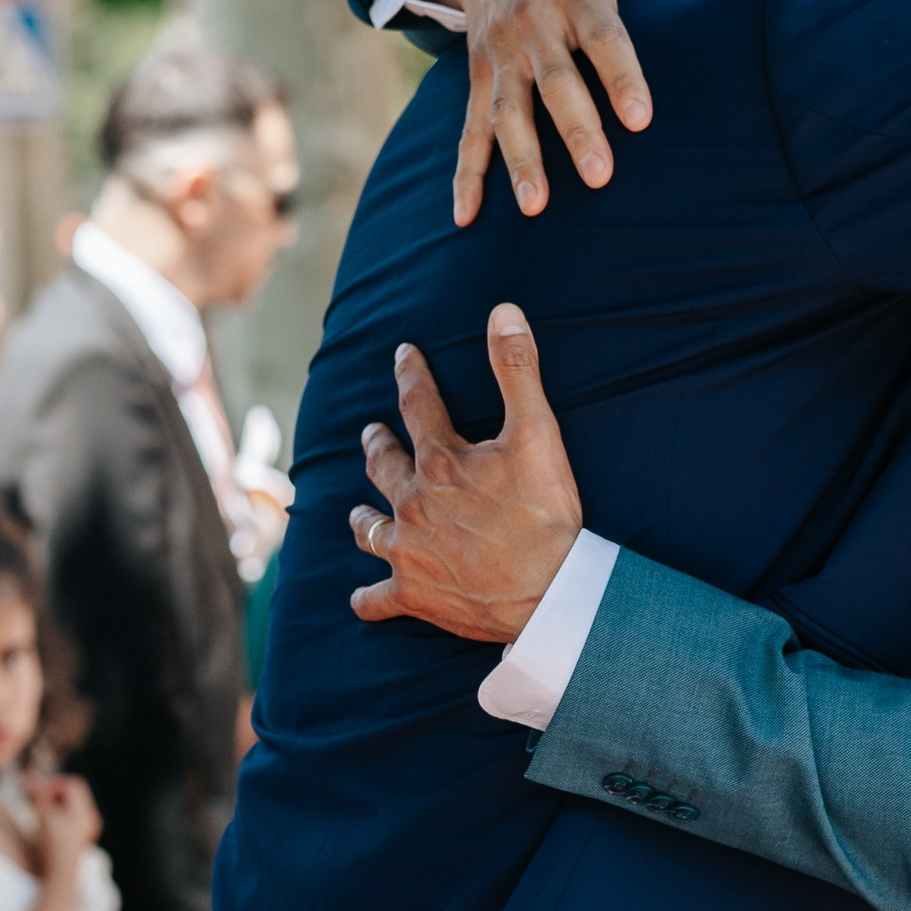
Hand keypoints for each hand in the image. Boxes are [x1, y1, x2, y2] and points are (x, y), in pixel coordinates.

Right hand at [25, 773, 101, 881]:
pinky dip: (59, 813)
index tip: (38, 789)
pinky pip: (73, 816)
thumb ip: (38, 795)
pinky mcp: (82, 836)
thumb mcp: (43, 817)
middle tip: (37, 796)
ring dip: (56, 802)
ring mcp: (88, 828)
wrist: (60, 875)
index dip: (54, 783)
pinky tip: (46, 821)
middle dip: (55, 791)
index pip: (73, 785)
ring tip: (39, 809)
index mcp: (84, 813)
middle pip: (75, 793)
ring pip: (73, 805)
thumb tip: (28, 776)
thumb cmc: (51, 846)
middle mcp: (90, 819)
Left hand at [352, 308, 585, 641]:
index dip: (410, 373)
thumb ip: (517, 370)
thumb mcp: (539, 433)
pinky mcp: (413, 594)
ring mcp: (408, 551)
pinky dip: (369, 598)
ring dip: (363, 516)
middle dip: (377, 446)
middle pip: (382, 466)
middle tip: (371, 435)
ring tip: (360, 512)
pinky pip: (377, 599)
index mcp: (440, 461)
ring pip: (369, 529)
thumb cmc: (547, 514)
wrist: (551, 592)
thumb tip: (503, 311)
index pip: (417, 404)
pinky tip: (363, 599)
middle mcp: (412, 503)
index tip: (403, 354)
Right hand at [452, 0, 729, 226]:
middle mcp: (533, 24)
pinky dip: (466, 176)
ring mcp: (501, 55)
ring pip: (508, 111)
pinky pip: (469, 130)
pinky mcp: (478, 79)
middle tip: (599, 176)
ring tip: (537, 207)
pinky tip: (468, 217)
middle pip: (555, 81)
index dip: (621, 75)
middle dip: (574, 129)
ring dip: (520, 159)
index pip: (603, 37)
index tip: (640, 118)